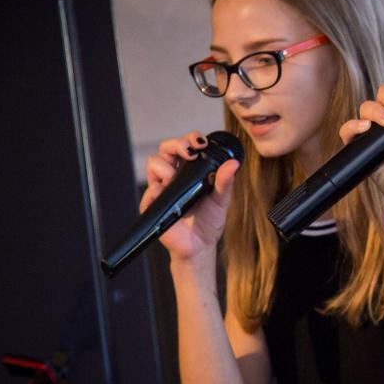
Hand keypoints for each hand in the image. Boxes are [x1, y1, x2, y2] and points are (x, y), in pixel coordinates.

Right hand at [141, 131, 239, 262]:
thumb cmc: (209, 221)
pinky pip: (149, 190)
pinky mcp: (153, 204)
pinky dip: (157, 189)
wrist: (200, 245)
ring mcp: (162, 188)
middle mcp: (174, 176)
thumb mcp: (221, 199)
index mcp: (190, 171)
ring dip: (165, 166)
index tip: (201, 143)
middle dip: (176, 144)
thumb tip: (233, 164)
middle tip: (190, 152)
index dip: (190, 138)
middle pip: (165, 148)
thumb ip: (226, 182)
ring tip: (176, 178)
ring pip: (153, 163)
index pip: (185, 145)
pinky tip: (166, 193)